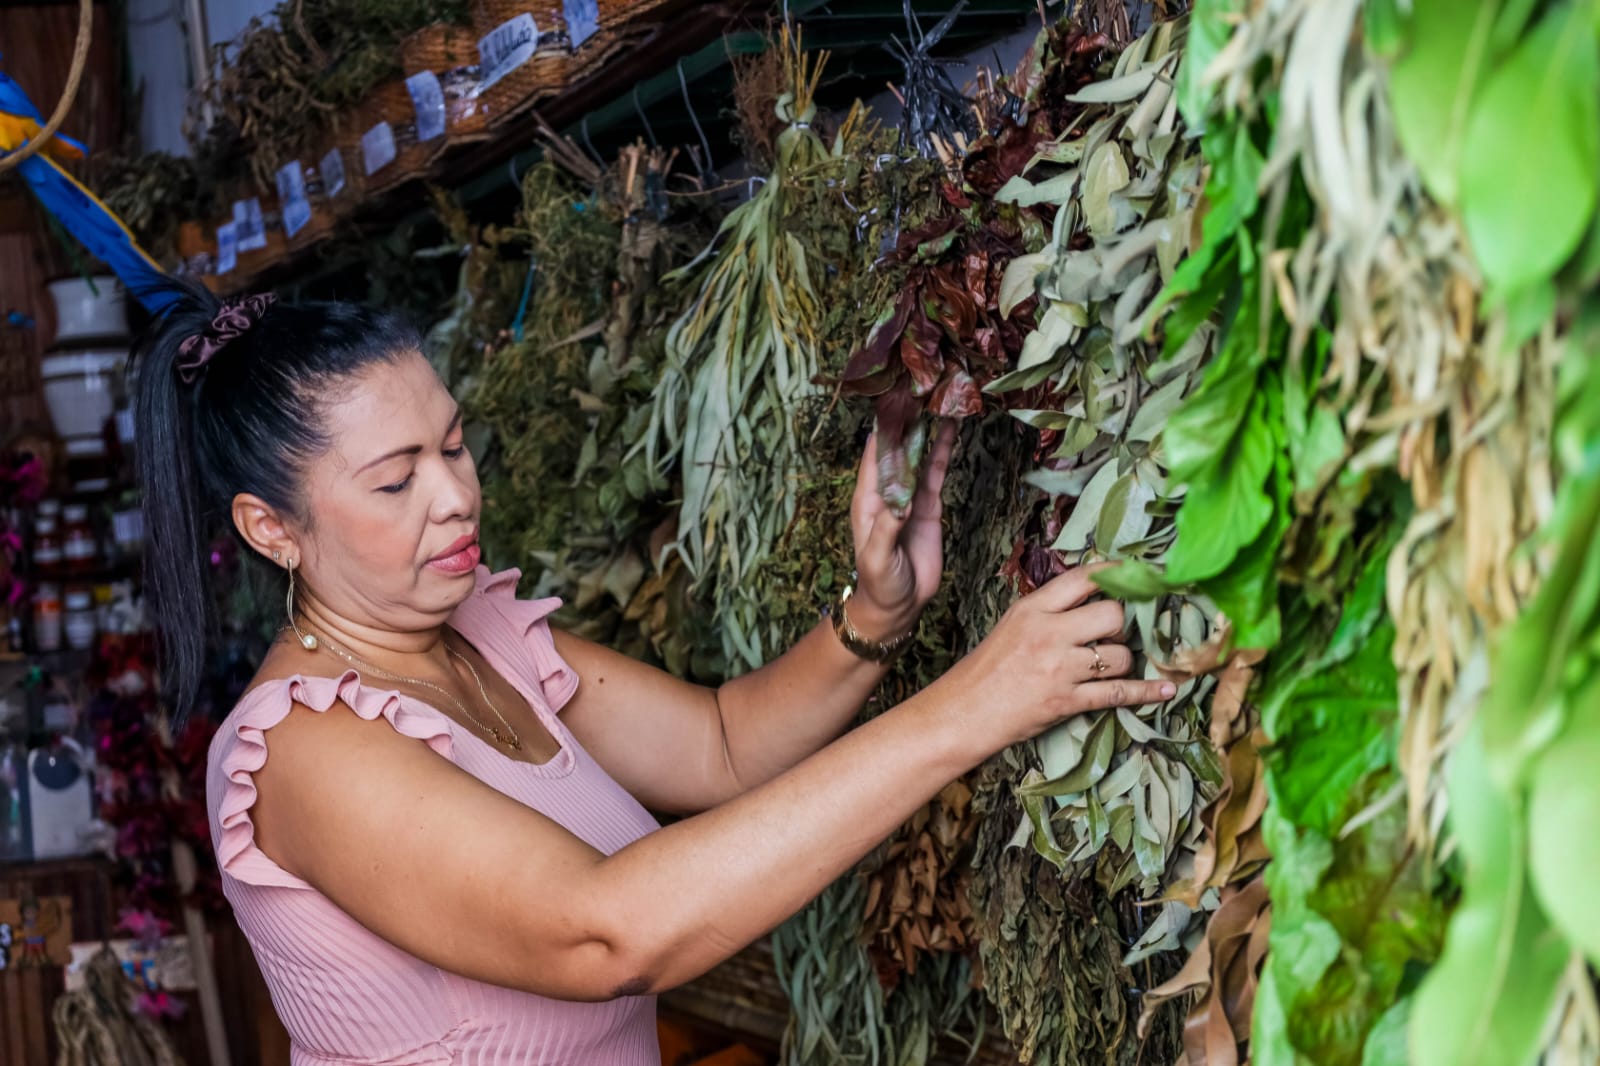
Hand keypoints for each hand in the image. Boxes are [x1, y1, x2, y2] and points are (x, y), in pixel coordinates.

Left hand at [848, 420, 957, 639]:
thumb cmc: (880, 583)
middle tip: (924, 386)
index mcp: (868, 498)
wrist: (898, 606)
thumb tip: (899, 501)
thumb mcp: (879, 559)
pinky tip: (952, 428)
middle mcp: (887, 490)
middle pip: (899, 447)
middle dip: (909, 419)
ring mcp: (909, 496)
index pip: (876, 454)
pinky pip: (936, 471)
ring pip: (920, 454)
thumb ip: (886, 530)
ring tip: (941, 399)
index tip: (898, 398)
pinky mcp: (928, 505)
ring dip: (928, 429)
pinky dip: (943, 450)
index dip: (886, 427)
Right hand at [943, 566, 1175, 747]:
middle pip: (1111, 614)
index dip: (1114, 573)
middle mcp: (1049, 634)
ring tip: (1108, 665)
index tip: (1134, 572)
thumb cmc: (986, 669)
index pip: (1082, 579)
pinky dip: (1146, 692)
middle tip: (1111, 633)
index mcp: (1032, 610)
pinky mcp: (1067, 702)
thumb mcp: (1012, 625)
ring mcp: (1060, 670)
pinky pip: (1118, 693)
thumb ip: (1049, 609)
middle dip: (1120, 624)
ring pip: (1119, 655)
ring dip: (1123, 660)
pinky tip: (1166, 689)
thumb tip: (1093, 596)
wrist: (964, 712)